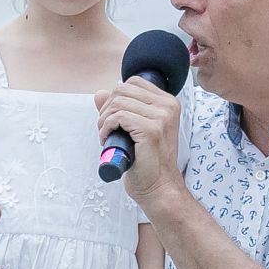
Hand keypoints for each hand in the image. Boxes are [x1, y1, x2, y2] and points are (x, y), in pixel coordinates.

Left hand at [96, 79, 182, 203]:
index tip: (113, 117)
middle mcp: (168, 106)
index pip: (133, 82)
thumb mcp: (133, 130)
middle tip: (106, 128)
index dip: (116, 97)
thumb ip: (119, 109)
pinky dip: (106, 127)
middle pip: (122, 89)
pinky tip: (107, 140)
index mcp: (168, 103)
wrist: (158, 187)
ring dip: (104, 120)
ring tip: (106, 136)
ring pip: (117, 102)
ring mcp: (161, 117)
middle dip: (106, 108)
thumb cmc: (147, 161)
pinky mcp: (151, 130)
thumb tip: (99, 93)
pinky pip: (118, 117)